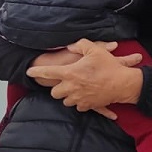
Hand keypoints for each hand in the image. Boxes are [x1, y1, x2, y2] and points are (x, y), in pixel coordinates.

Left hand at [26, 39, 143, 119]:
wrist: (123, 83)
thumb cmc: (109, 66)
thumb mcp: (95, 50)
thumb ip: (80, 45)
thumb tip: (71, 45)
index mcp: (70, 73)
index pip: (48, 72)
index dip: (36, 71)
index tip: (29, 72)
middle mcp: (71, 87)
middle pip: (54, 92)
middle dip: (57, 88)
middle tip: (65, 82)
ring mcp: (78, 98)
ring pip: (65, 101)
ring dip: (68, 96)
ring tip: (75, 89)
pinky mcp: (87, 105)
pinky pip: (77, 106)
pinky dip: (79, 102)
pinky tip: (84, 96)